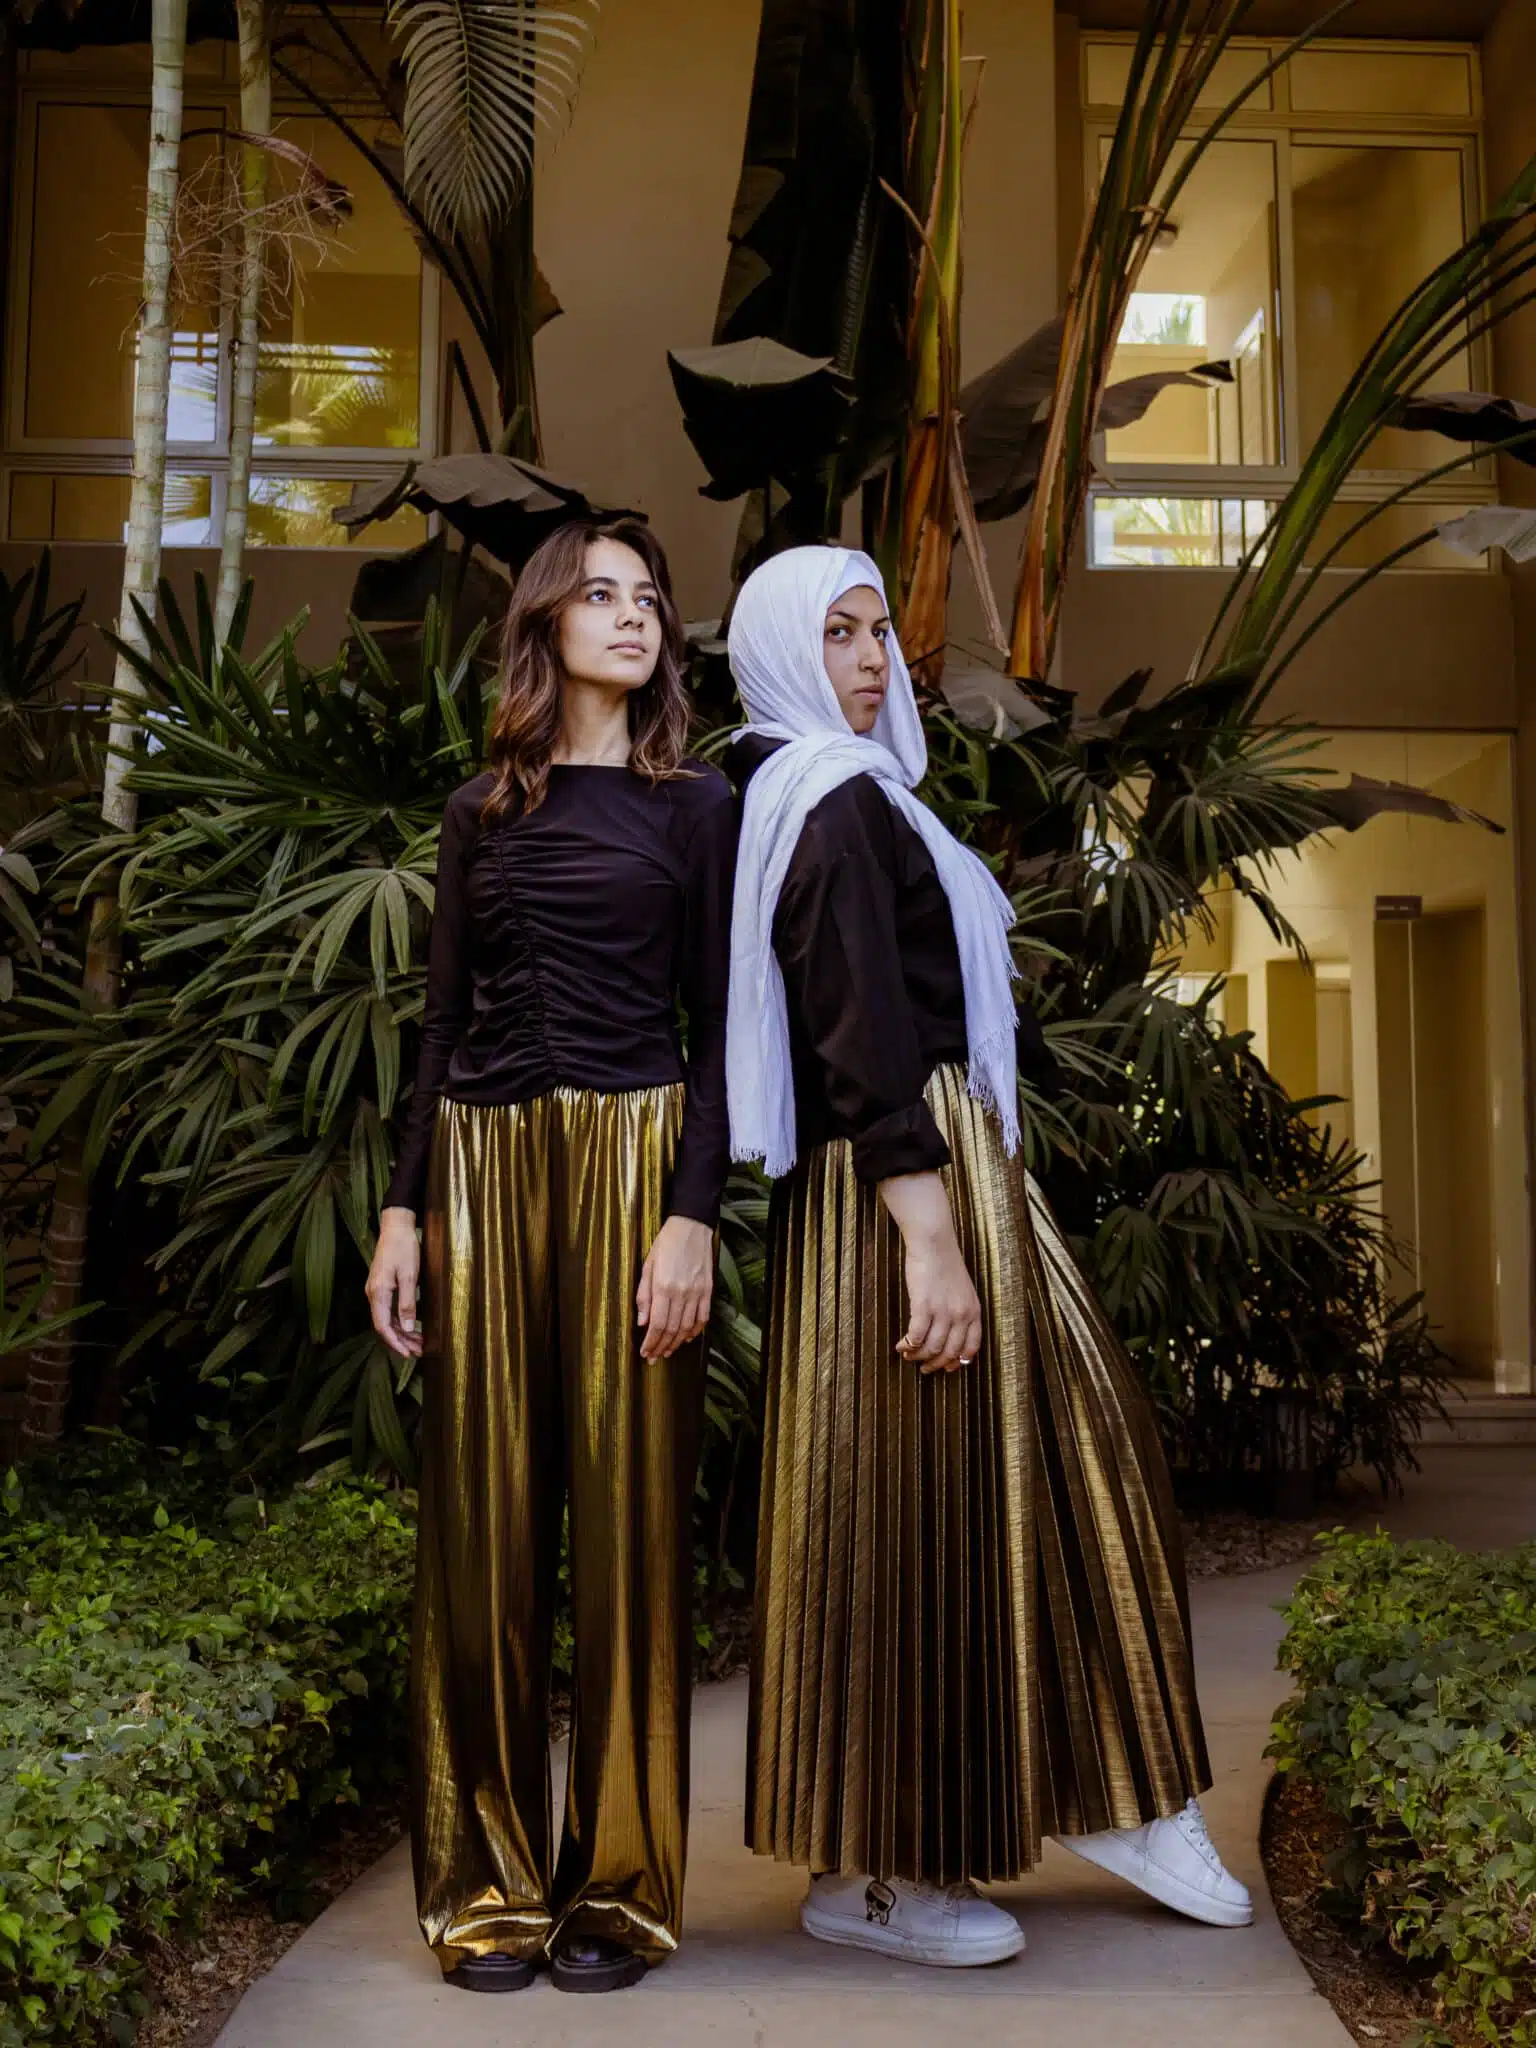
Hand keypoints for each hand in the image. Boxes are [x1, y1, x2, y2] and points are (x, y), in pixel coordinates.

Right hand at [367, 1207, 423, 1359]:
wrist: (396, 1227)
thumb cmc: (404, 1248)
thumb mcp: (409, 1275)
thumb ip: (407, 1303)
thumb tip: (407, 1327)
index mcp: (378, 1292)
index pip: (382, 1326)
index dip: (395, 1343)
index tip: (408, 1354)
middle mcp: (373, 1294)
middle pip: (384, 1326)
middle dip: (401, 1341)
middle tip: (418, 1352)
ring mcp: (376, 1291)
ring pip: (387, 1319)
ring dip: (402, 1332)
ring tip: (419, 1343)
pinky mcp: (382, 1287)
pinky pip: (388, 1310)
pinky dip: (400, 1321)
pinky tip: (412, 1326)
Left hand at [637, 1215, 714, 1359]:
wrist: (691, 1227)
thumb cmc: (665, 1244)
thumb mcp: (647, 1266)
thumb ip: (644, 1295)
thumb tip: (642, 1322)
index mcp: (663, 1287)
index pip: (656, 1324)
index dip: (651, 1342)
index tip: (646, 1352)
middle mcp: (681, 1292)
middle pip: (671, 1329)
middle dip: (662, 1346)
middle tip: (655, 1357)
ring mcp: (697, 1292)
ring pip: (687, 1327)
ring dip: (677, 1342)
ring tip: (668, 1350)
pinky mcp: (708, 1289)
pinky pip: (703, 1317)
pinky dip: (695, 1330)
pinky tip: (687, 1337)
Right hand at [896, 1229, 982, 1372]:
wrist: (934, 1244)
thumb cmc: (945, 1264)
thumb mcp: (963, 1291)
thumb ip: (961, 1312)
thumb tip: (949, 1334)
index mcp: (973, 1312)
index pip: (971, 1347)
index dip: (958, 1361)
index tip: (948, 1367)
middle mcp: (961, 1315)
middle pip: (949, 1352)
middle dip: (935, 1364)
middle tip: (924, 1367)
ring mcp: (943, 1311)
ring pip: (931, 1348)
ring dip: (918, 1356)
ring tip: (909, 1355)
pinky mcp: (924, 1306)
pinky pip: (916, 1336)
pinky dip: (907, 1345)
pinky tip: (901, 1345)